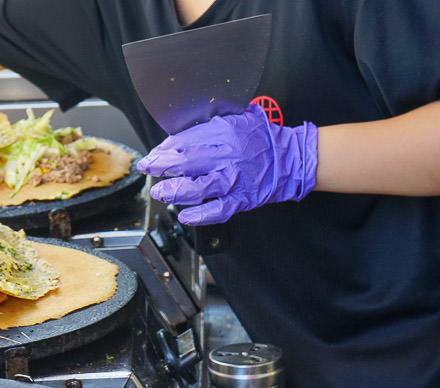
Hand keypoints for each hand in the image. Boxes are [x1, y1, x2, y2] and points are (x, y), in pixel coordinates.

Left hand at [136, 103, 318, 224]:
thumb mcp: (238, 118)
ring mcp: (235, 180)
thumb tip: (180, 135)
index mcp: (225, 133)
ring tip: (160, 191)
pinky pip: (219, 210)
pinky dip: (200, 215)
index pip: (186, 141)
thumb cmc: (263, 138)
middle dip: (161, 167)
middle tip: (147, 169)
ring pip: (198, 188)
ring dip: (174, 191)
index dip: (164, 149)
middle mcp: (227, 156)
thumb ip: (211, 125)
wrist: (291, 158)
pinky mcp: (243, 199)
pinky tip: (185, 216)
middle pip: (186, 162)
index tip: (153, 155)